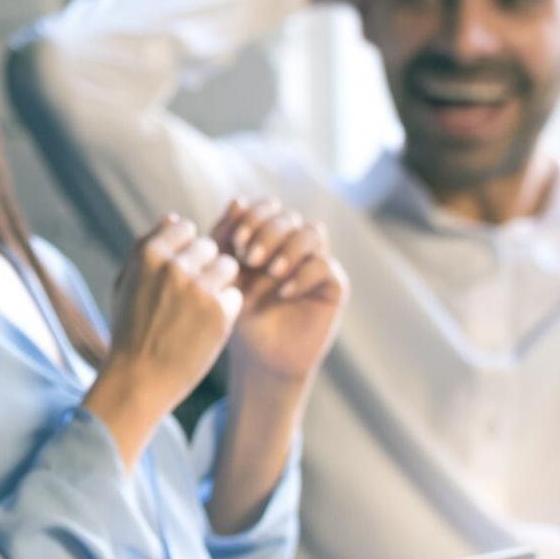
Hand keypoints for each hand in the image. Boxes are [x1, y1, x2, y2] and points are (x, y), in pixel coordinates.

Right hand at [84, 215, 243, 463]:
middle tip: (191, 296)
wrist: (139, 379)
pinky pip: (235, 295)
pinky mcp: (220, 312)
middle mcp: (174, 266)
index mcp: (148, 254)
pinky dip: (226, 310)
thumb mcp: (125, 284)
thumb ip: (147, 247)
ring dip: (219, 284)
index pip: (184, 228)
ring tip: (201, 310)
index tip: (177, 274)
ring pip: (228, 266)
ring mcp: (199, 288)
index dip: (184, 251)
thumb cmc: (130, 331)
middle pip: (209, 246)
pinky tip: (207, 327)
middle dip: (204, 266)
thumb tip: (175, 217)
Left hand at [213, 199, 346, 387]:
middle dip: (267, 233)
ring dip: (288, 248)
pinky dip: (302, 275)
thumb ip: (225, 238)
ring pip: (312, 232)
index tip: (236, 242)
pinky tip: (284, 292)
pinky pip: (325, 265)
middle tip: (250, 259)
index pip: (268, 207)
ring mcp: (317, 262)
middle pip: (289, 217)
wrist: (258, 358)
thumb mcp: (226, 274)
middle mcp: (296, 245)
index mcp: (269, 237)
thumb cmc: (239, 314)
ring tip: (270, 272)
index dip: (254, 217)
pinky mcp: (334, 286)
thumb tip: (237, 200)